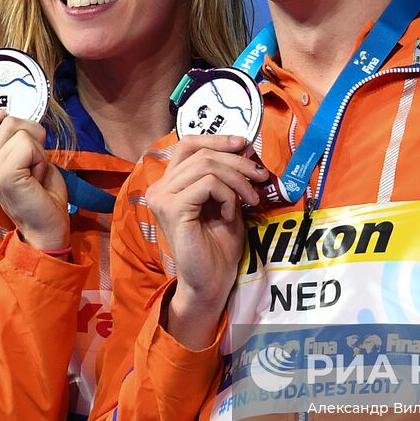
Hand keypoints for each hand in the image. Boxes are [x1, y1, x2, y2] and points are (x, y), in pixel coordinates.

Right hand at [0, 112, 68, 251]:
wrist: (47, 227)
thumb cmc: (41, 194)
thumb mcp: (26, 158)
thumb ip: (17, 139)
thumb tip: (23, 119)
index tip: (2, 119)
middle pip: (8, 121)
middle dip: (33, 136)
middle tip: (34, 163)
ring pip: (21, 131)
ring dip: (38, 149)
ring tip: (35, 172)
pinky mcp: (3, 174)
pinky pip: (28, 145)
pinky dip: (40, 158)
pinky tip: (36, 178)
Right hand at [145, 134, 265, 348]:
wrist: (211, 282)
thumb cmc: (218, 246)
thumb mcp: (226, 201)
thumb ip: (227, 176)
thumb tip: (243, 148)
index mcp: (169, 183)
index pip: (188, 144)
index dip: (217, 138)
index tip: (243, 144)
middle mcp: (160, 186)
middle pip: (202, 153)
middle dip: (237, 162)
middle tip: (260, 178)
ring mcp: (162, 197)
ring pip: (207, 165)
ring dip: (237, 179)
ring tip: (250, 199)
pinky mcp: (172, 209)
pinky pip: (208, 184)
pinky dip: (228, 196)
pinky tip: (231, 215)